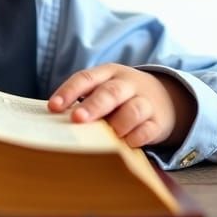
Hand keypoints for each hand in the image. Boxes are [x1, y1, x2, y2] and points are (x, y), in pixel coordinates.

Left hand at [47, 63, 194, 148]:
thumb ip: (85, 101)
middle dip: (93, 106)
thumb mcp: (104, 88)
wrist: (164, 97)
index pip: (86, 78)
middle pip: (110, 92)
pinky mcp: (158, 121)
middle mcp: (127, 84)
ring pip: (134, 109)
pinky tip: (127, 143)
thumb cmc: (121, 96)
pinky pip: (149, 129)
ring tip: (108, 133)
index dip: (69, 91)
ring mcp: (145, 101)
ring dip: (119, 123)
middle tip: (77, 119)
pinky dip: (137, 137)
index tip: (53, 107)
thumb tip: (57, 120)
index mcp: (108, 73)